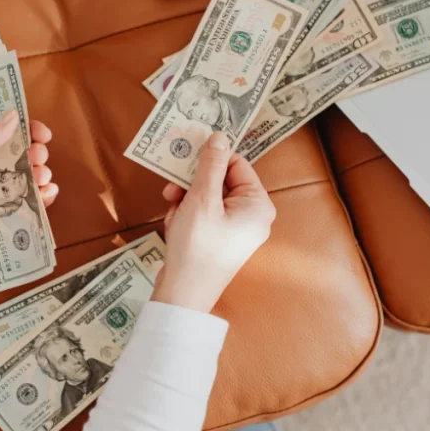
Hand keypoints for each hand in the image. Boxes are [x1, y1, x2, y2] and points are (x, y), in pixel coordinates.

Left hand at [0, 110, 57, 286]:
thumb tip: (13, 116)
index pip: (1, 133)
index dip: (23, 128)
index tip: (40, 132)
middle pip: (20, 154)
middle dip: (35, 151)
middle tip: (38, 155)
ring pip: (28, 179)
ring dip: (41, 173)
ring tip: (41, 175)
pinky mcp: (4, 218)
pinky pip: (30, 205)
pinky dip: (44, 198)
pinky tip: (47, 193)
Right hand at [152, 131, 275, 312]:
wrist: (184, 294)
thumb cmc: (196, 247)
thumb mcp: (201, 200)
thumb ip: (211, 165)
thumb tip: (219, 136)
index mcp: (258, 205)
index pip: (236, 164)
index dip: (210, 161)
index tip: (185, 162)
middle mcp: (252, 216)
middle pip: (220, 180)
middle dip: (193, 185)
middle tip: (171, 192)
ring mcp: (236, 230)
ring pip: (207, 197)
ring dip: (185, 201)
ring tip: (174, 216)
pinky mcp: (220, 240)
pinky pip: (203, 214)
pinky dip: (186, 216)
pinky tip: (175, 227)